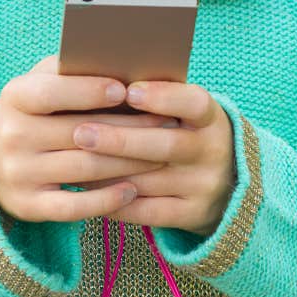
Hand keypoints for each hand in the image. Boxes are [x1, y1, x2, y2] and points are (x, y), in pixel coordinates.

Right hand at [0, 57, 173, 223]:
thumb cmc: (34, 111)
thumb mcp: (41, 83)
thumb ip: (72, 71)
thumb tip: (123, 64)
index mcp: (14, 98)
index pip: (51, 93)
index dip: (89, 91)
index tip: (124, 90)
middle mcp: (11, 136)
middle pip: (79, 133)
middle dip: (129, 128)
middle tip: (166, 123)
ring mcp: (18, 173)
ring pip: (85, 169)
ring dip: (129, 163)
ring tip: (161, 156)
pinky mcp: (28, 205)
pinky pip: (74, 206)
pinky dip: (106, 199)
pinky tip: (132, 190)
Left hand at [71, 81, 234, 236]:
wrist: (225, 181)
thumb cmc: (184, 132)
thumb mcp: (184, 112)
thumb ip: (154, 96)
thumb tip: (102, 81)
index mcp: (211, 118)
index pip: (194, 104)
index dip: (163, 97)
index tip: (129, 91)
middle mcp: (213, 152)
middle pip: (165, 146)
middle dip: (119, 140)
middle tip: (80, 132)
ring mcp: (204, 186)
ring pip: (149, 181)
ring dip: (106, 172)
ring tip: (70, 161)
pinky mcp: (192, 215)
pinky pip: (146, 212)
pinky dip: (114, 201)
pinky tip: (86, 190)